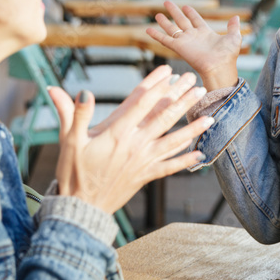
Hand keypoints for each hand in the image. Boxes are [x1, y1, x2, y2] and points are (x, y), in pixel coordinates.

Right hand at [48, 65, 213, 214]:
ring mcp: (143, 161)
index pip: (141, 103)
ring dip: (192, 128)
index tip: (168, 71)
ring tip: (210, 117)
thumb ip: (74, 113)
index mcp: (117, 133)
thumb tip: (81, 91)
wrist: (80, 208)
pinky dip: (185, 161)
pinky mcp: (146, 176)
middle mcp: (135, 145)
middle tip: (196, 84)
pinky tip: (201, 154)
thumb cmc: (73, 172)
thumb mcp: (69, 140)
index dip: (156, 85)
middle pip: (163, 118)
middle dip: (181, 99)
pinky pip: (170, 167)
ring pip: (173, 141)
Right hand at [146, 0, 241, 89]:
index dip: (191, 13)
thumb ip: (233, 27)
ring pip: (172, 29)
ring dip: (164, 22)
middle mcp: (194, 36)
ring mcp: (185, 42)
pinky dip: (156, 35)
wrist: (219, 67)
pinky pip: (165, 39)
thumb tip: (236, 17)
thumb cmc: (228, 55)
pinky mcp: (179, 47)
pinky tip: (148, 29)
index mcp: (206, 33)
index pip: (196, 20)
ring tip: (157, 14)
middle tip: (167, 2)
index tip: (186, 6)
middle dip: (174, 12)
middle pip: (181, 21)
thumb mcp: (234, 38)